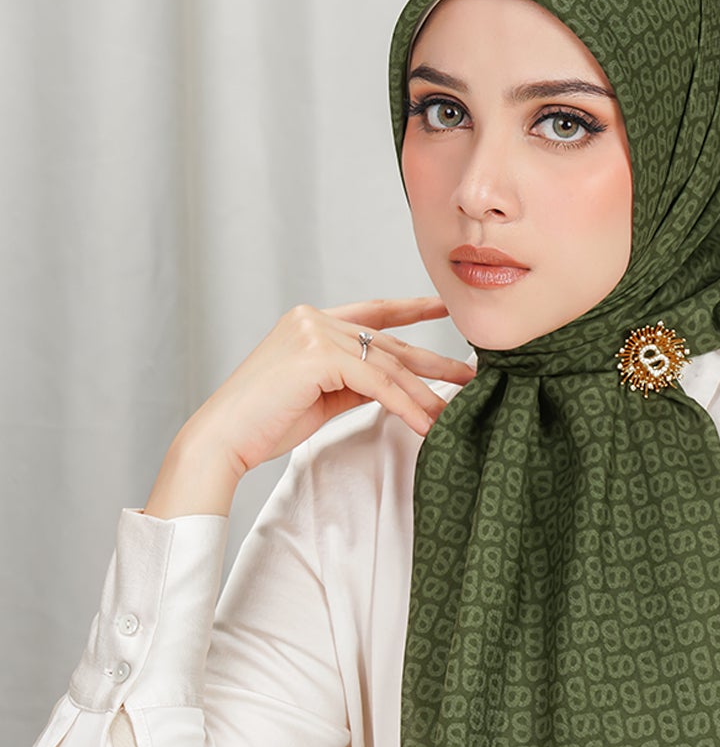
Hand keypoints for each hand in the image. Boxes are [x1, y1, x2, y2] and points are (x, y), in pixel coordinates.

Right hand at [187, 296, 475, 479]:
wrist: (224, 439)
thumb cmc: (265, 422)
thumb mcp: (321, 395)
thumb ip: (355, 381)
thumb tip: (393, 386)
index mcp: (311, 322)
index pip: (373, 312)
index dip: (412, 309)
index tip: (445, 307)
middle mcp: (313, 319)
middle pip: (387, 342)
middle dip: (431, 361)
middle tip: (469, 372)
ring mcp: (313, 333)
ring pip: (386, 364)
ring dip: (423, 393)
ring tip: (451, 412)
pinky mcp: (317, 356)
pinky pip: (376, 382)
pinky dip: (404, 405)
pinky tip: (424, 423)